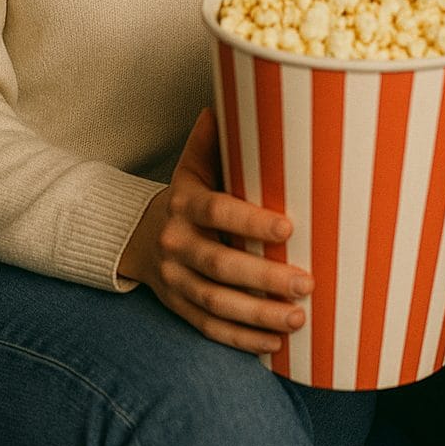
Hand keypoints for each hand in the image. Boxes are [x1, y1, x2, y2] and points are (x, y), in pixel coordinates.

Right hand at [118, 107, 313, 353]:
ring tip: (298, 318)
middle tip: (307, 284)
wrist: (137, 236)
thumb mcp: (193, 165)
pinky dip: (242, 339)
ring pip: (216, 303)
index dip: (251, 223)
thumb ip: (212, 139)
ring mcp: (175, 280)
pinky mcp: (179, 307)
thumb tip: (225, 102)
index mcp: (185, 203)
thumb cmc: (187, 195)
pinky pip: (210, 328)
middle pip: (220, 266)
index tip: (289, 229)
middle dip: (265, 278)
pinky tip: (274, 344)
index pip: (218, 212)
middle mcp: (177, 244)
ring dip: (258, 314)